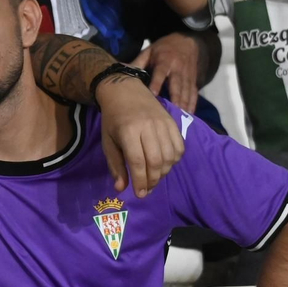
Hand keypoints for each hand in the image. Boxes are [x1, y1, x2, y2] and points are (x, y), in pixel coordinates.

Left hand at [95, 73, 183, 196]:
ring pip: (170, 156)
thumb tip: (121, 188)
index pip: (138, 161)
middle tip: (146, 189)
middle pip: (157, 161)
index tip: (139, 194)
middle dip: (153, 180)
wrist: (125, 91)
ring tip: (153, 177)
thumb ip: (115, 165)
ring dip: (163, 172)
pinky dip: (174, 160)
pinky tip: (164, 164)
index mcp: (128, 131)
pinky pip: (180, 147)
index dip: (140, 181)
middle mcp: (148, 127)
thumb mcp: (108, 142)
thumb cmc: (113, 120)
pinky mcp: (173, 122)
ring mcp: (163, 124)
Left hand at [130, 31, 203, 115]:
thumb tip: (124, 71)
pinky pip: (194, 93)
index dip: (157, 83)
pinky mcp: (194, 80)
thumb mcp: (150, 51)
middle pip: (177, 85)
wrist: (187, 41)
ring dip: (184, 104)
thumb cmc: (164, 48)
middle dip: (175, 98)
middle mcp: (178, 69)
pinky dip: (192, 103)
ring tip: (180, 116)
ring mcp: (187, 75)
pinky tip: (190, 114)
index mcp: (165, 60)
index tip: (153, 95)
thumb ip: (138, 62)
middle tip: (171, 112)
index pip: (160, 73)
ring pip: (186, 91)